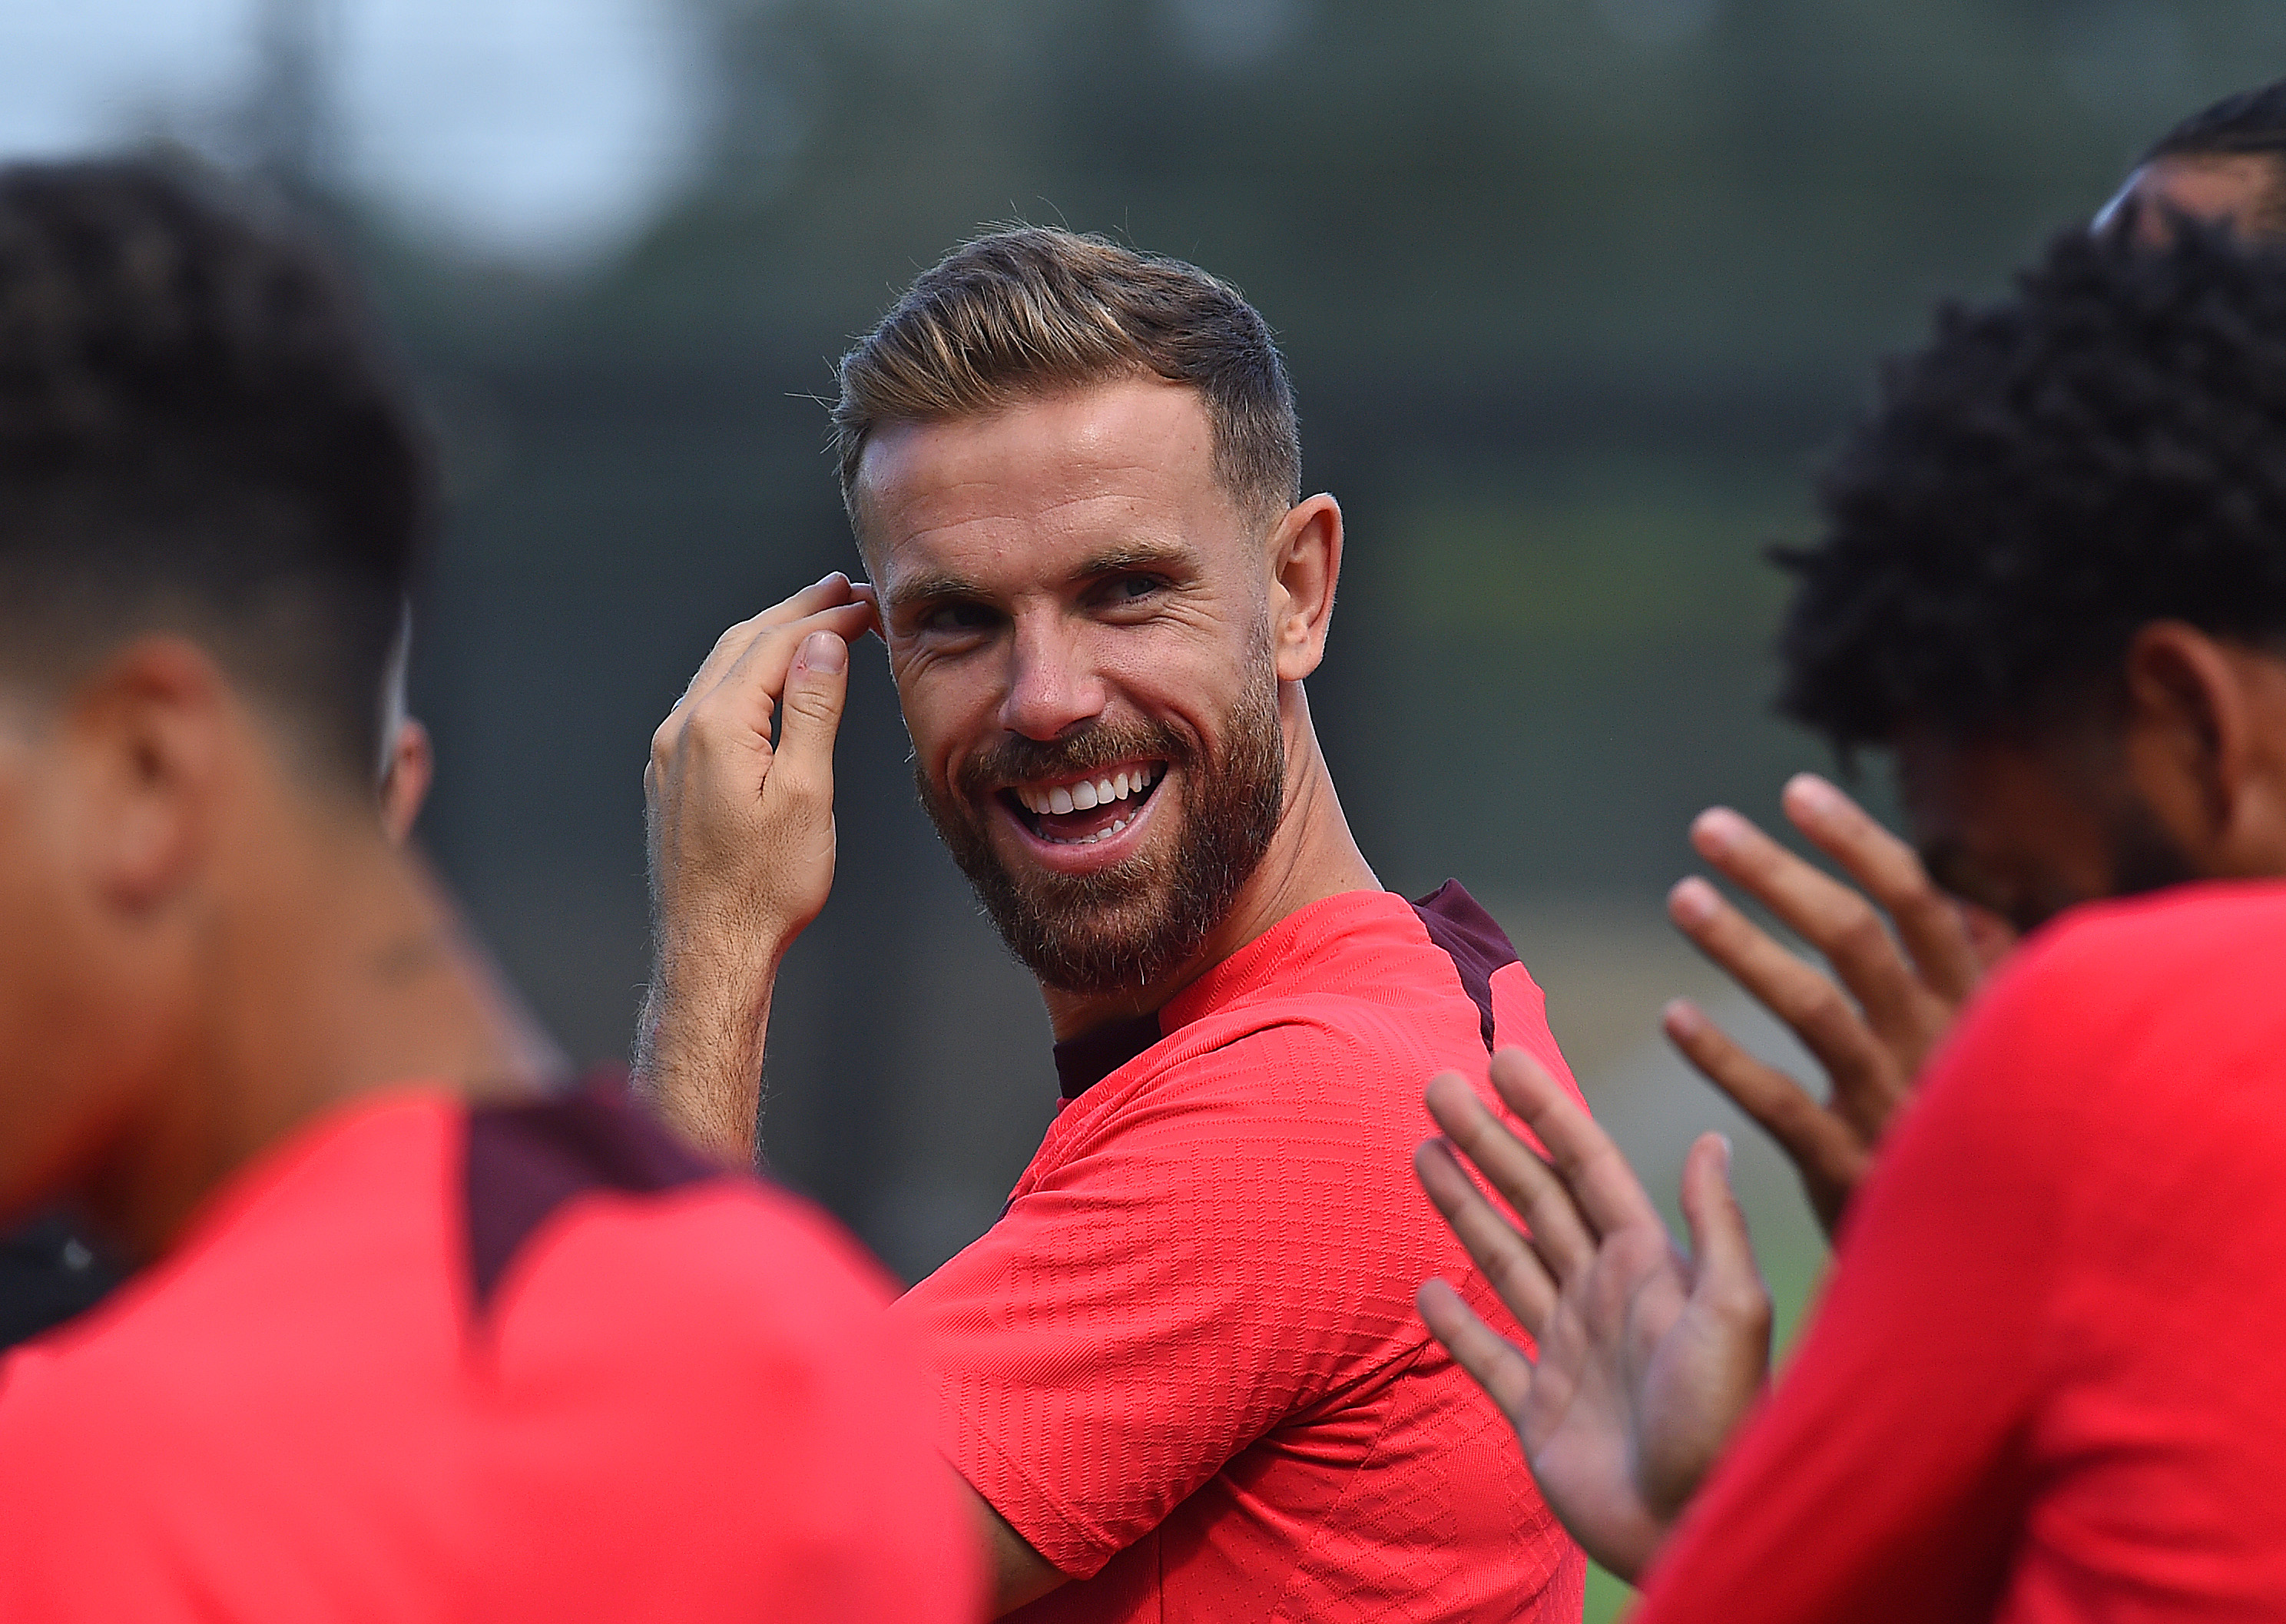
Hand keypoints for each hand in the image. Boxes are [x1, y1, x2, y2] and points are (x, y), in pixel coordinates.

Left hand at [636, 572, 877, 1159]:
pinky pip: (708, 699)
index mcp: (717, 725)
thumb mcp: (806, 794)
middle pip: (742, 643)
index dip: (827, 617)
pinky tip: (769, 679)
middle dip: (796, 611)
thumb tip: (822, 644)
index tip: (869, 604)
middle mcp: (681, 728)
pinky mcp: (670, 775)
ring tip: (813, 619)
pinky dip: (745, 672)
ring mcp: (669, 751)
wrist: (710, 950)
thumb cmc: (765, 886)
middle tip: (843, 588)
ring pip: (720, 668)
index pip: (777, 645)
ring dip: (769, 638)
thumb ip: (813, 710)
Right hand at [1415, 1050, 1770, 1581]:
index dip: (1545, 1113)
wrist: (1696, 1528)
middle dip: (1487, 1142)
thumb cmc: (1725, 1422)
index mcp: (1648, 1266)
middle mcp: (1604, 1297)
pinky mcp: (1539, 1413)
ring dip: (1464, 1205)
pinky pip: (1488, 1357)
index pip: (1586, 1169)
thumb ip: (1714, 1224)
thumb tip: (1712, 1136)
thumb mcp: (1733, 1311)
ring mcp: (1568, 1353)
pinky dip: (1455, 1324)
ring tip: (1422, 1151)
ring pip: (1504, 1259)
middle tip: (1438, 1085)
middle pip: (1534, 1199)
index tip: (1503, 1060)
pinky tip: (1426, 1289)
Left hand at [1662, 773, 2009, 1234]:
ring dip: (1742, 947)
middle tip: (1706, 826)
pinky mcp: (1854, 1172)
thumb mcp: (1996, 1056)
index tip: (1794, 791)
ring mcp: (1896, 1108)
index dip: (1857, 842)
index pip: (1919, 903)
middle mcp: (1940, 1047)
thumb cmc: (1985, 1148)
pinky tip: (1675, 1019)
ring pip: (1814, 1009)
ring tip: (1681, 898)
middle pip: (1857, 939)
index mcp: (1976, 1009)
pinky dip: (1726, 1058)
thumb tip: (1966, 903)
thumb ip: (1977, 988)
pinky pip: (1781, 1104)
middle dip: (1779, 875)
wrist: (1994, 1278)